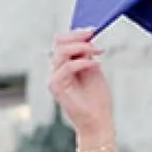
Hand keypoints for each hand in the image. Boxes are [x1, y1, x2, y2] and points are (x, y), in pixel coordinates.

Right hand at [49, 29, 115, 144]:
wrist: (97, 122)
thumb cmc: (97, 100)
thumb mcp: (93, 71)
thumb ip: (87, 56)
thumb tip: (87, 38)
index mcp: (64, 65)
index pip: (63, 42)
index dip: (76, 34)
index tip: (93, 30)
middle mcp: (56, 70)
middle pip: (59, 42)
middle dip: (77, 36)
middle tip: (93, 36)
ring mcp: (54, 78)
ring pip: (61, 52)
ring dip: (82, 47)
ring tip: (98, 50)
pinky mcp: (56, 87)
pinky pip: (67, 67)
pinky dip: (83, 62)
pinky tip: (97, 64)